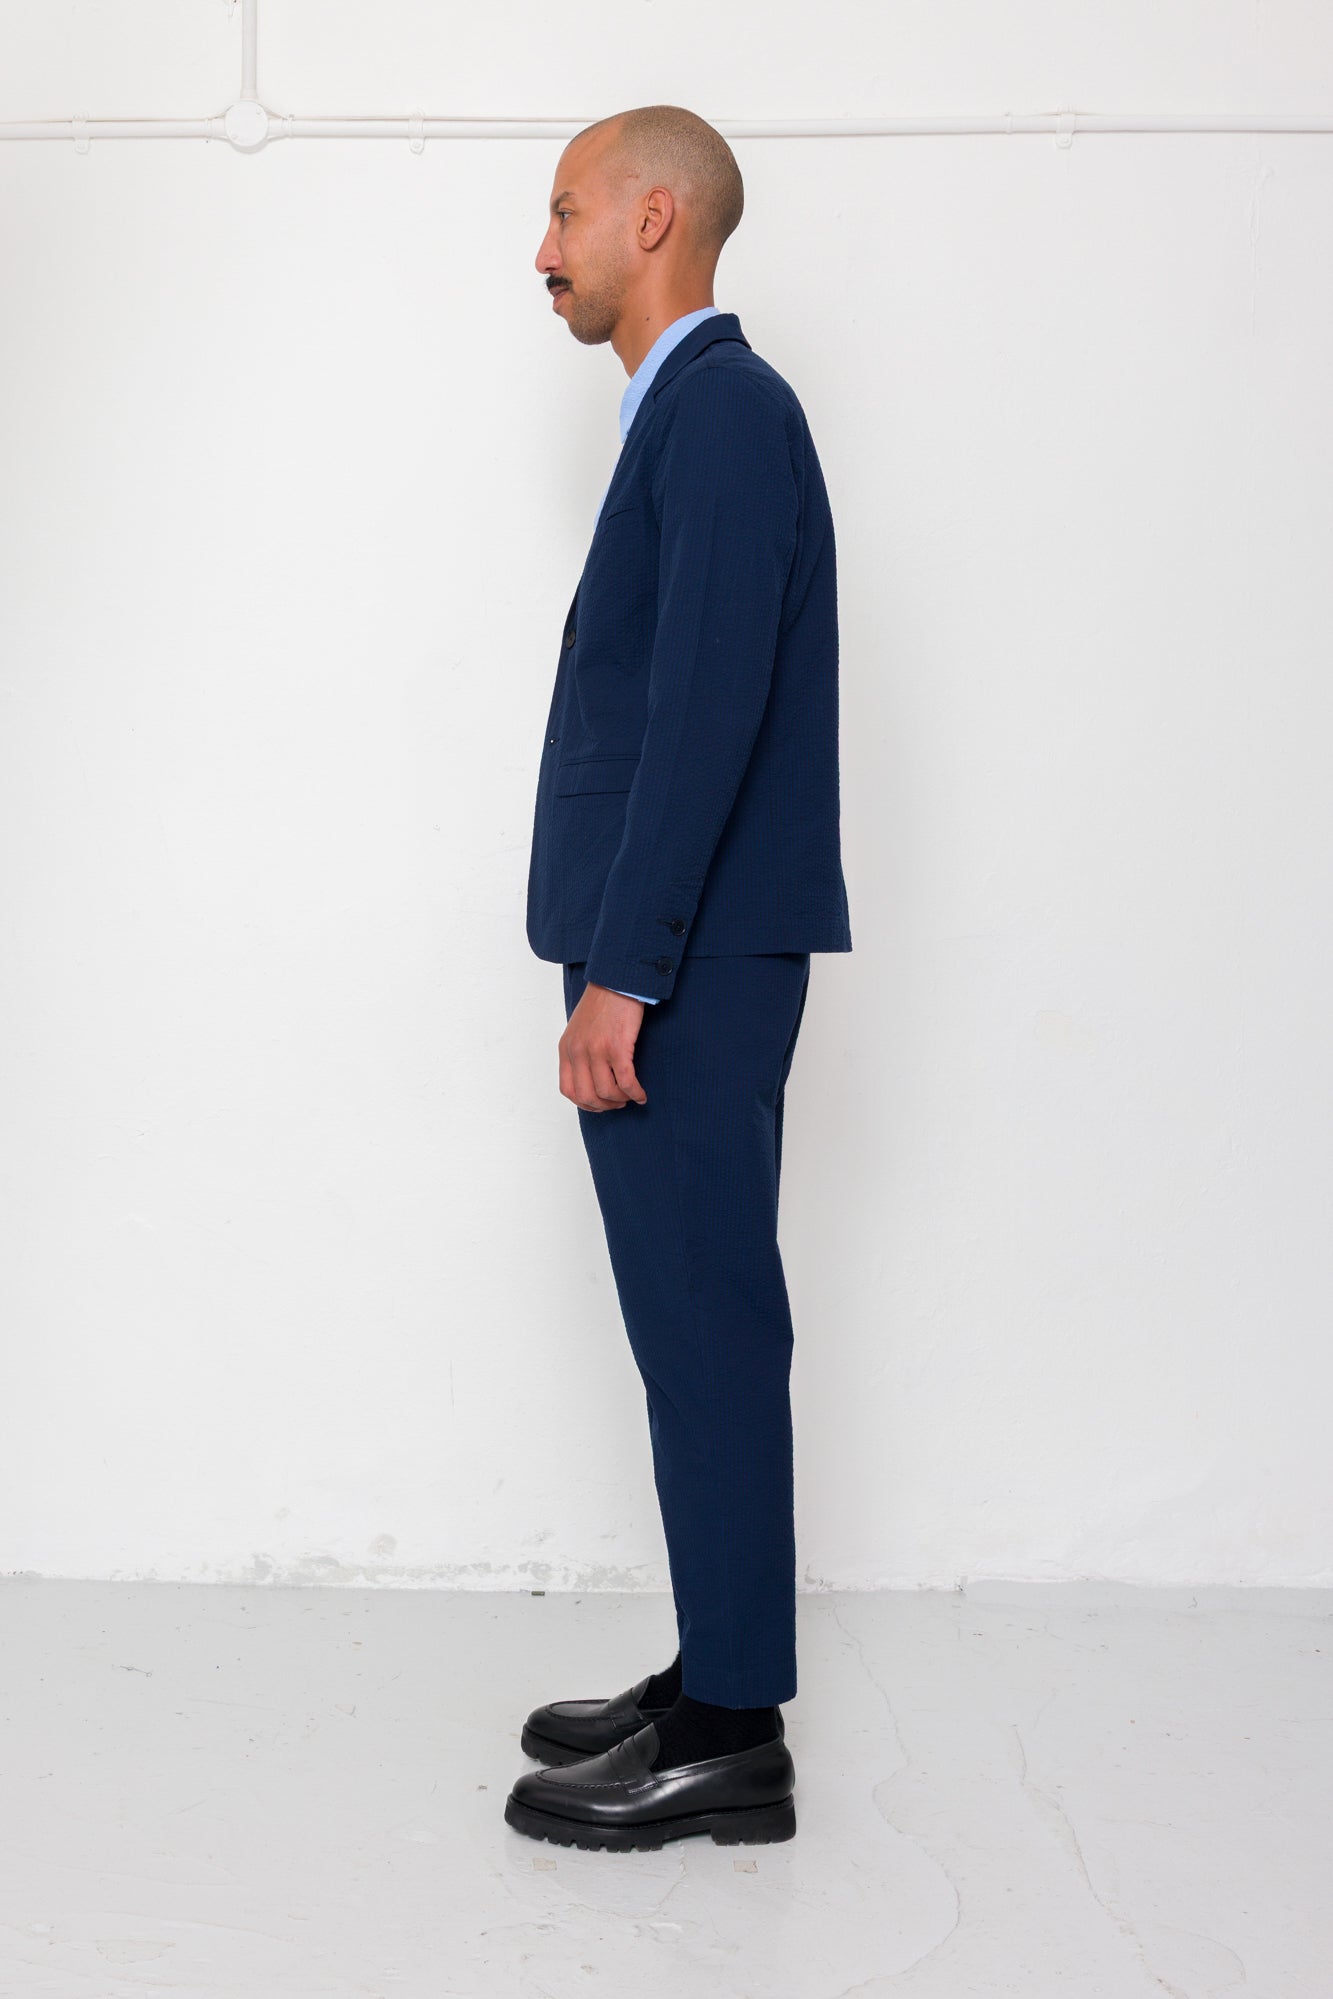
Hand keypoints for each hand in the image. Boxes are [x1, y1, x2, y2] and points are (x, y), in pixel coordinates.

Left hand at [559, 983, 648, 1110]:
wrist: (617, 981)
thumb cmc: (602, 1003)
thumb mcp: (579, 1029)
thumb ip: (580, 1052)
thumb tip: (591, 1077)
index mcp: (566, 1049)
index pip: (568, 1089)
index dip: (585, 1103)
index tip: (600, 1104)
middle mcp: (577, 1052)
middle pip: (586, 1096)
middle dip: (604, 1106)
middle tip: (618, 1103)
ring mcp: (596, 1050)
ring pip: (606, 1092)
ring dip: (620, 1100)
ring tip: (630, 1096)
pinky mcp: (617, 1047)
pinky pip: (625, 1081)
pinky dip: (634, 1093)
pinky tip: (641, 1094)